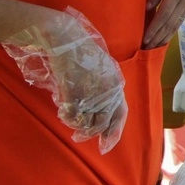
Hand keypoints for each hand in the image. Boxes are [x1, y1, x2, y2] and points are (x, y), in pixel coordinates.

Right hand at [2, 7, 127, 152]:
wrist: (66, 39)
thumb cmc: (83, 53)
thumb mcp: (103, 69)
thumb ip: (106, 88)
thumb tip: (104, 111)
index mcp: (116, 83)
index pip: (120, 114)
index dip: (113, 131)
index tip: (107, 144)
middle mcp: (107, 90)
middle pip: (103, 122)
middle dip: (93, 133)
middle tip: (80, 136)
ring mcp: (91, 92)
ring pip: (87, 122)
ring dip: (78, 125)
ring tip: (71, 119)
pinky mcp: (74, 92)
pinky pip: (72, 115)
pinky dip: (68, 117)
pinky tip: (63, 111)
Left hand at [144, 0, 184, 48]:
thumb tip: (147, 9)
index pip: (164, 14)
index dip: (154, 28)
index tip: (144, 39)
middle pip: (170, 22)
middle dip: (158, 37)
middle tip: (146, 49)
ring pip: (176, 24)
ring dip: (165, 37)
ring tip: (154, 48)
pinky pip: (180, 21)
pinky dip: (172, 31)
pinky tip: (165, 38)